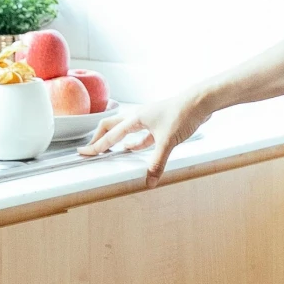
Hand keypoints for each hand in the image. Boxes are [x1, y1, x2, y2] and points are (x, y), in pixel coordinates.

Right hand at [79, 85, 213, 181]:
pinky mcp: (159, 125)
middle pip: (111, 127)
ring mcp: (149, 120)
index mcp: (135, 118)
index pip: (110, 135)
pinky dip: (134, 143)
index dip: (96, 146)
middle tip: (91, 149)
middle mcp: (139, 117)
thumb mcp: (168, 141)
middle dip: (99, 139)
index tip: (83, 153)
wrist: (200, 102)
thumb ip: (157, 162)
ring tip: (107, 150)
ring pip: (125, 131)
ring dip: (115, 140)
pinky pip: (141, 136)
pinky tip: (131, 149)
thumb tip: (149, 181)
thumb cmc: (183, 114)